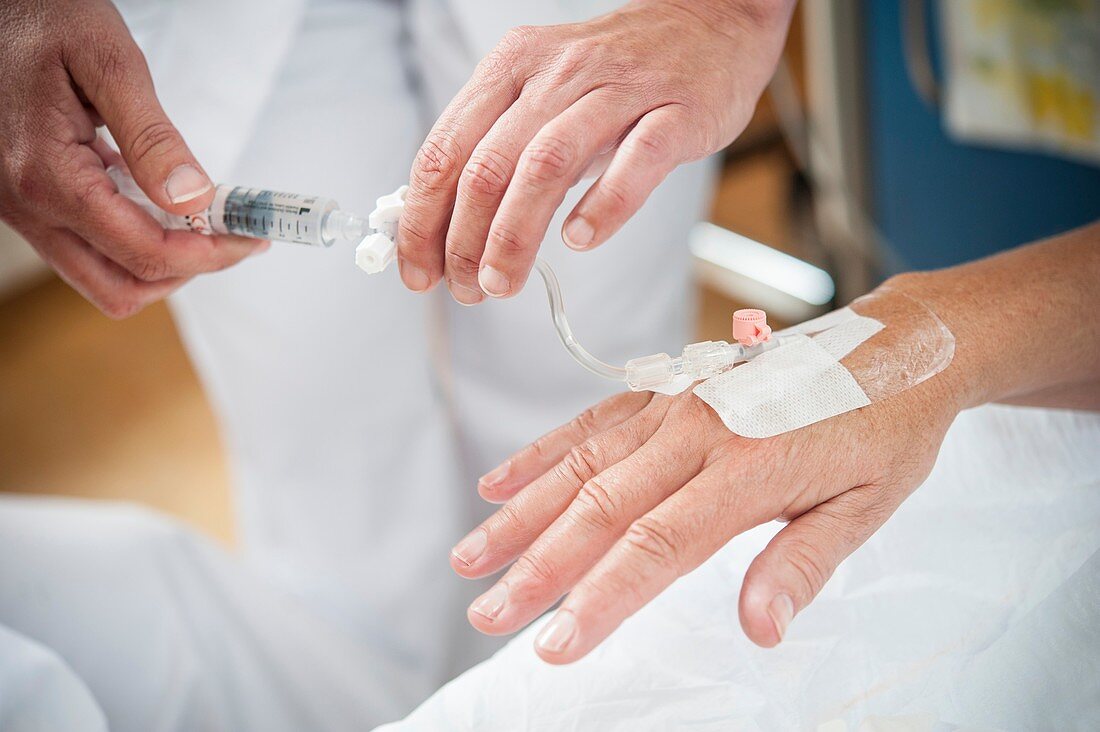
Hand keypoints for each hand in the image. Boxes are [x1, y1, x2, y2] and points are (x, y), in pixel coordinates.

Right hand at [0, 0, 266, 318]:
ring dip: (161, 263)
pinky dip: (134, 241)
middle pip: (120, 289)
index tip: (249, 237)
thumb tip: (192, 197)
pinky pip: (87, 248)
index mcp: (47, 176)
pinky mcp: (29, 202)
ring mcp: (22, 209)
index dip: (207, 255)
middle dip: (185, 272)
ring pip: (102, 278)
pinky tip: (165, 205)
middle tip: (231, 238)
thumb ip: (151, 136)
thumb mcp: (109, 62)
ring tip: (204, 223)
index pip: (143, 252)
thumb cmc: (46, 19)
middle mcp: (26, 206)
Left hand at [397, 0, 793, 303]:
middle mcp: (558, 74)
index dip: (422, 219)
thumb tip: (443, 224)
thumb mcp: (542, 95)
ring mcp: (619, 91)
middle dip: (464, 240)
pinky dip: (603, 205)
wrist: (708, 24)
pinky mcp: (676, 112)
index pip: (445, 149)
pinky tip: (580, 239)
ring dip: (515, 234)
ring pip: (548, 164)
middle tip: (467, 288)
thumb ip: (497, 149)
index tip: (417, 269)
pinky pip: (636, 160)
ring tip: (503, 281)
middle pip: (489, 164)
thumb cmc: (615, 75)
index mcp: (511, 67)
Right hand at [448, 291, 965, 662]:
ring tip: (471, 556)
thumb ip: (802, 564)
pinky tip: (501, 481)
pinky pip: (594, 420)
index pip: (657, 546)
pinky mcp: (670, 388)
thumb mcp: (868, 505)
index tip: (555, 643)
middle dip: (537, 567)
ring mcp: (677, 403)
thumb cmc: (888, 426)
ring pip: (581, 463)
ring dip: (521, 514)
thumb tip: (759, 629)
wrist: (900, 343)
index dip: (600, 598)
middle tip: (487, 612)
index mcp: (749, 468)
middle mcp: (699, 431)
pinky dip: (544, 451)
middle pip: (600, 507)